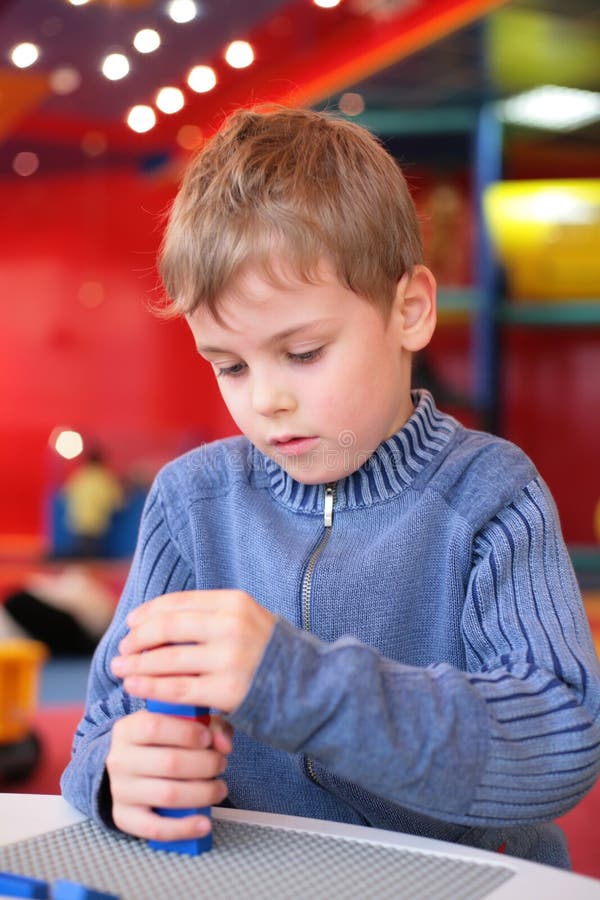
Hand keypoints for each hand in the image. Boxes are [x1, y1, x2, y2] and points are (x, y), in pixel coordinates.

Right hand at [106, 708, 231, 840]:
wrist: (130, 768)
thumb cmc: (163, 741)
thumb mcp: (181, 723)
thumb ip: (210, 726)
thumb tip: (224, 744)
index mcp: (129, 729)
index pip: (154, 727)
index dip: (187, 733)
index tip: (207, 738)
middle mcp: (120, 759)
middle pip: (168, 762)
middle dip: (205, 764)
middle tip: (221, 763)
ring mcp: (120, 790)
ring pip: (167, 794)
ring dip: (203, 793)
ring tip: (219, 788)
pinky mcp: (124, 818)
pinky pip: (155, 828)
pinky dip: (184, 828)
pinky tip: (204, 824)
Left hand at [111, 589, 276, 712]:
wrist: (310, 686)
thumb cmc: (271, 654)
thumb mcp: (248, 620)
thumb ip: (213, 617)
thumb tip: (162, 619)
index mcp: (235, 602)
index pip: (179, 602)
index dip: (149, 612)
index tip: (131, 623)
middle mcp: (231, 625)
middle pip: (168, 627)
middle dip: (138, 638)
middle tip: (122, 648)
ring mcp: (230, 658)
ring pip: (167, 659)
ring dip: (137, 664)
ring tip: (121, 669)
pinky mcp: (227, 690)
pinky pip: (177, 689)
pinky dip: (150, 687)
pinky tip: (134, 687)